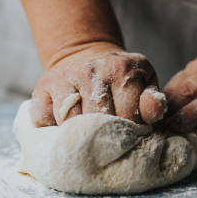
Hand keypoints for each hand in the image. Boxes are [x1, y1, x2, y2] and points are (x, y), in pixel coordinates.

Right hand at [31, 44, 166, 126]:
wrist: (84, 55)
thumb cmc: (119, 80)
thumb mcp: (144, 84)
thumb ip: (153, 103)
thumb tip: (154, 112)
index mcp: (122, 69)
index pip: (129, 116)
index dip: (130, 132)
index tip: (130, 135)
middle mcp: (91, 70)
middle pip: (99, 121)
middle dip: (105, 138)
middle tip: (108, 142)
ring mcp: (64, 78)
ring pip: (71, 123)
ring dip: (79, 137)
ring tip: (88, 139)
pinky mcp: (42, 87)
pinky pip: (44, 120)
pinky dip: (53, 130)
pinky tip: (64, 129)